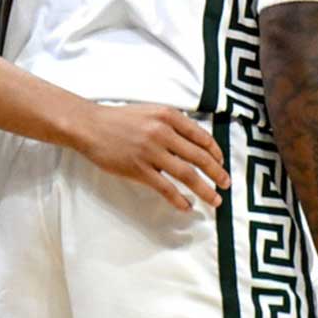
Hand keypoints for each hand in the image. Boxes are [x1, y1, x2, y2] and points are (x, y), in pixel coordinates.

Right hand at [74, 104, 230, 211]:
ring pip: (186, 174)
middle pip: (199, 157)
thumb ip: (172, 123)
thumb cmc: (120, 119)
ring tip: (215, 200)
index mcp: (169, 116)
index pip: (201, 136)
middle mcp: (163, 133)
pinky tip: (187, 206)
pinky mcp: (138, 169)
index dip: (215, 152)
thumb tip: (194, 141)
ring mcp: (151, 152)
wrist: (91, 126)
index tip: (221, 163)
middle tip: (226, 184)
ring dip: (204, 189)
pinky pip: (165, 187)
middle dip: (217, 173)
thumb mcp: (151, 111)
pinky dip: (179, 198)